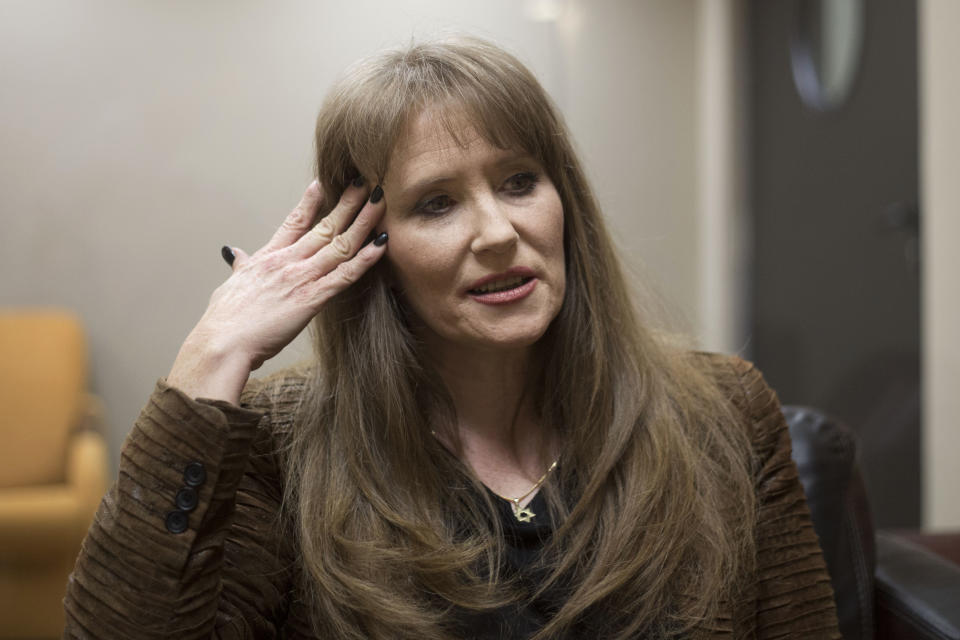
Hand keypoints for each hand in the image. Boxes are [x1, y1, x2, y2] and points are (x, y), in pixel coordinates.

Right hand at [167, 179, 386, 402]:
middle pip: (324, 226)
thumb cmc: (224, 320)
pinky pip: (346, 274)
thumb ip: (239, 266)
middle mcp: (288, 261)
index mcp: (268, 257)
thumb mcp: (230, 285)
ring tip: (379, 200)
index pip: (293, 222)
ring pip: (340, 244)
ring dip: (363, 221)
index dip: (310, 202)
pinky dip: (366, 259)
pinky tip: (381, 244)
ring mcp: (301, 278)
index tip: (323, 183)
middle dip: (347, 203)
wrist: (223, 342)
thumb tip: (234, 253)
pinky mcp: (312, 298)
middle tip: (365, 182)